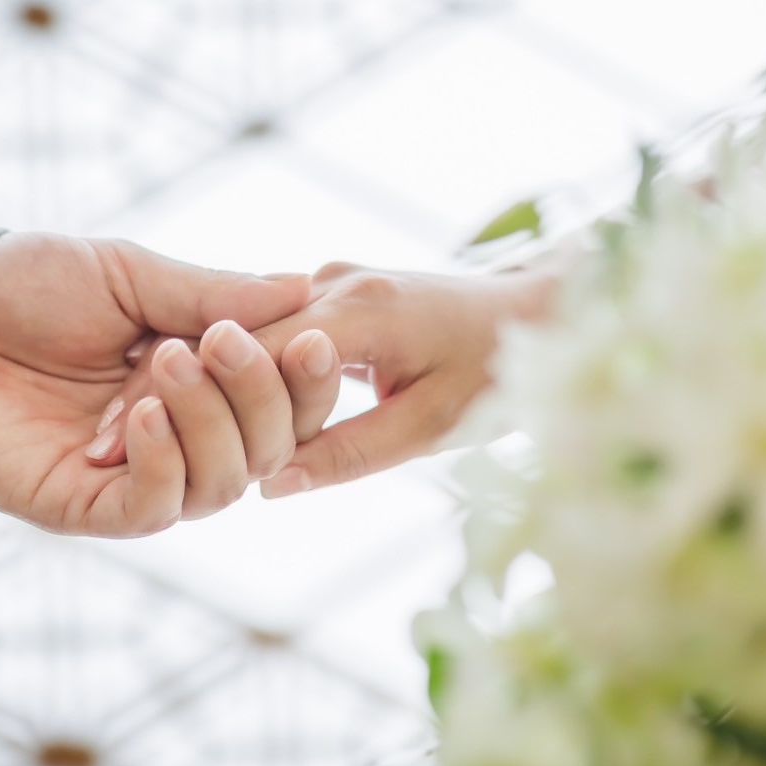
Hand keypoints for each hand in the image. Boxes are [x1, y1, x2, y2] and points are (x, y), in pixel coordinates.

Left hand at [0, 232, 313, 535]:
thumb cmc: (27, 287)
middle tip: (216, 340)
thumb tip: (305, 291)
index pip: (289, 405)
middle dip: (259, 395)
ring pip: (223, 485)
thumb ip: (215, 294)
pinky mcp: (86, 507)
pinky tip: (138, 416)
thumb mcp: (132, 276)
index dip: (309, 382)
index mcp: (207, 384)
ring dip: (210, 423)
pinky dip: (163, 464)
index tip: (311, 339)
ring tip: (165, 364)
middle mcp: (186, 437)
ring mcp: (139, 474)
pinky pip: (156, 510)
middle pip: (271, 450)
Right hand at [250, 262, 557, 496]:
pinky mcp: (335, 290)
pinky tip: (286, 413)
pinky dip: (277, 373)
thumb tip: (271, 485)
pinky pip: (282, 332)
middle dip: (242, 401)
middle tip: (246, 456)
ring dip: (258, 389)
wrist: (531, 315)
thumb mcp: (429, 428)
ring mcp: (332, 280)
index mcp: (359, 307)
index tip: (233, 455)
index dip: (235, 407)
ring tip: (273, 437)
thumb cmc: (492, 374)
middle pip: (248, 343)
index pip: (255, 353)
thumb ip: (350, 454)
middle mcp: (335, 281)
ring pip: (260, 338)